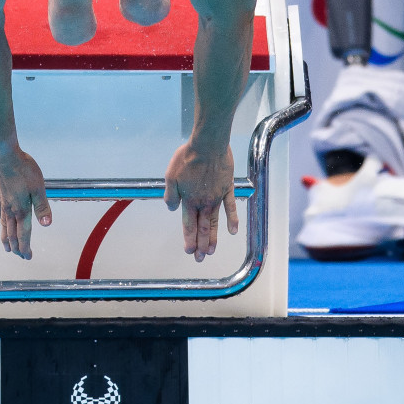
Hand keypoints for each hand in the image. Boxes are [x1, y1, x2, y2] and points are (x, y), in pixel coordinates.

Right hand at [0, 148, 51, 259]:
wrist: (4, 155)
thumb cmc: (24, 170)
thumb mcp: (38, 188)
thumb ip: (42, 207)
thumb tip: (46, 225)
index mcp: (21, 209)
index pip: (23, 234)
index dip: (26, 247)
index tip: (28, 257)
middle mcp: (10, 209)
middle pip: (12, 233)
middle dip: (17, 247)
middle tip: (21, 256)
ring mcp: (2, 201)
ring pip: (3, 224)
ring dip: (5, 237)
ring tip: (6, 247)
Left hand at [164, 142, 237, 262]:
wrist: (208, 144)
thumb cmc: (188, 158)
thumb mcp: (170, 176)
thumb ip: (171, 195)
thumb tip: (172, 208)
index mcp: (189, 200)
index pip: (188, 225)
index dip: (189, 239)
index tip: (189, 251)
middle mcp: (204, 202)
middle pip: (202, 228)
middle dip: (201, 245)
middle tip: (200, 258)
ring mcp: (217, 197)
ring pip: (215, 222)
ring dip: (213, 237)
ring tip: (212, 251)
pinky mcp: (227, 188)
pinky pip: (231, 207)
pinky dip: (233, 220)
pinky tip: (233, 231)